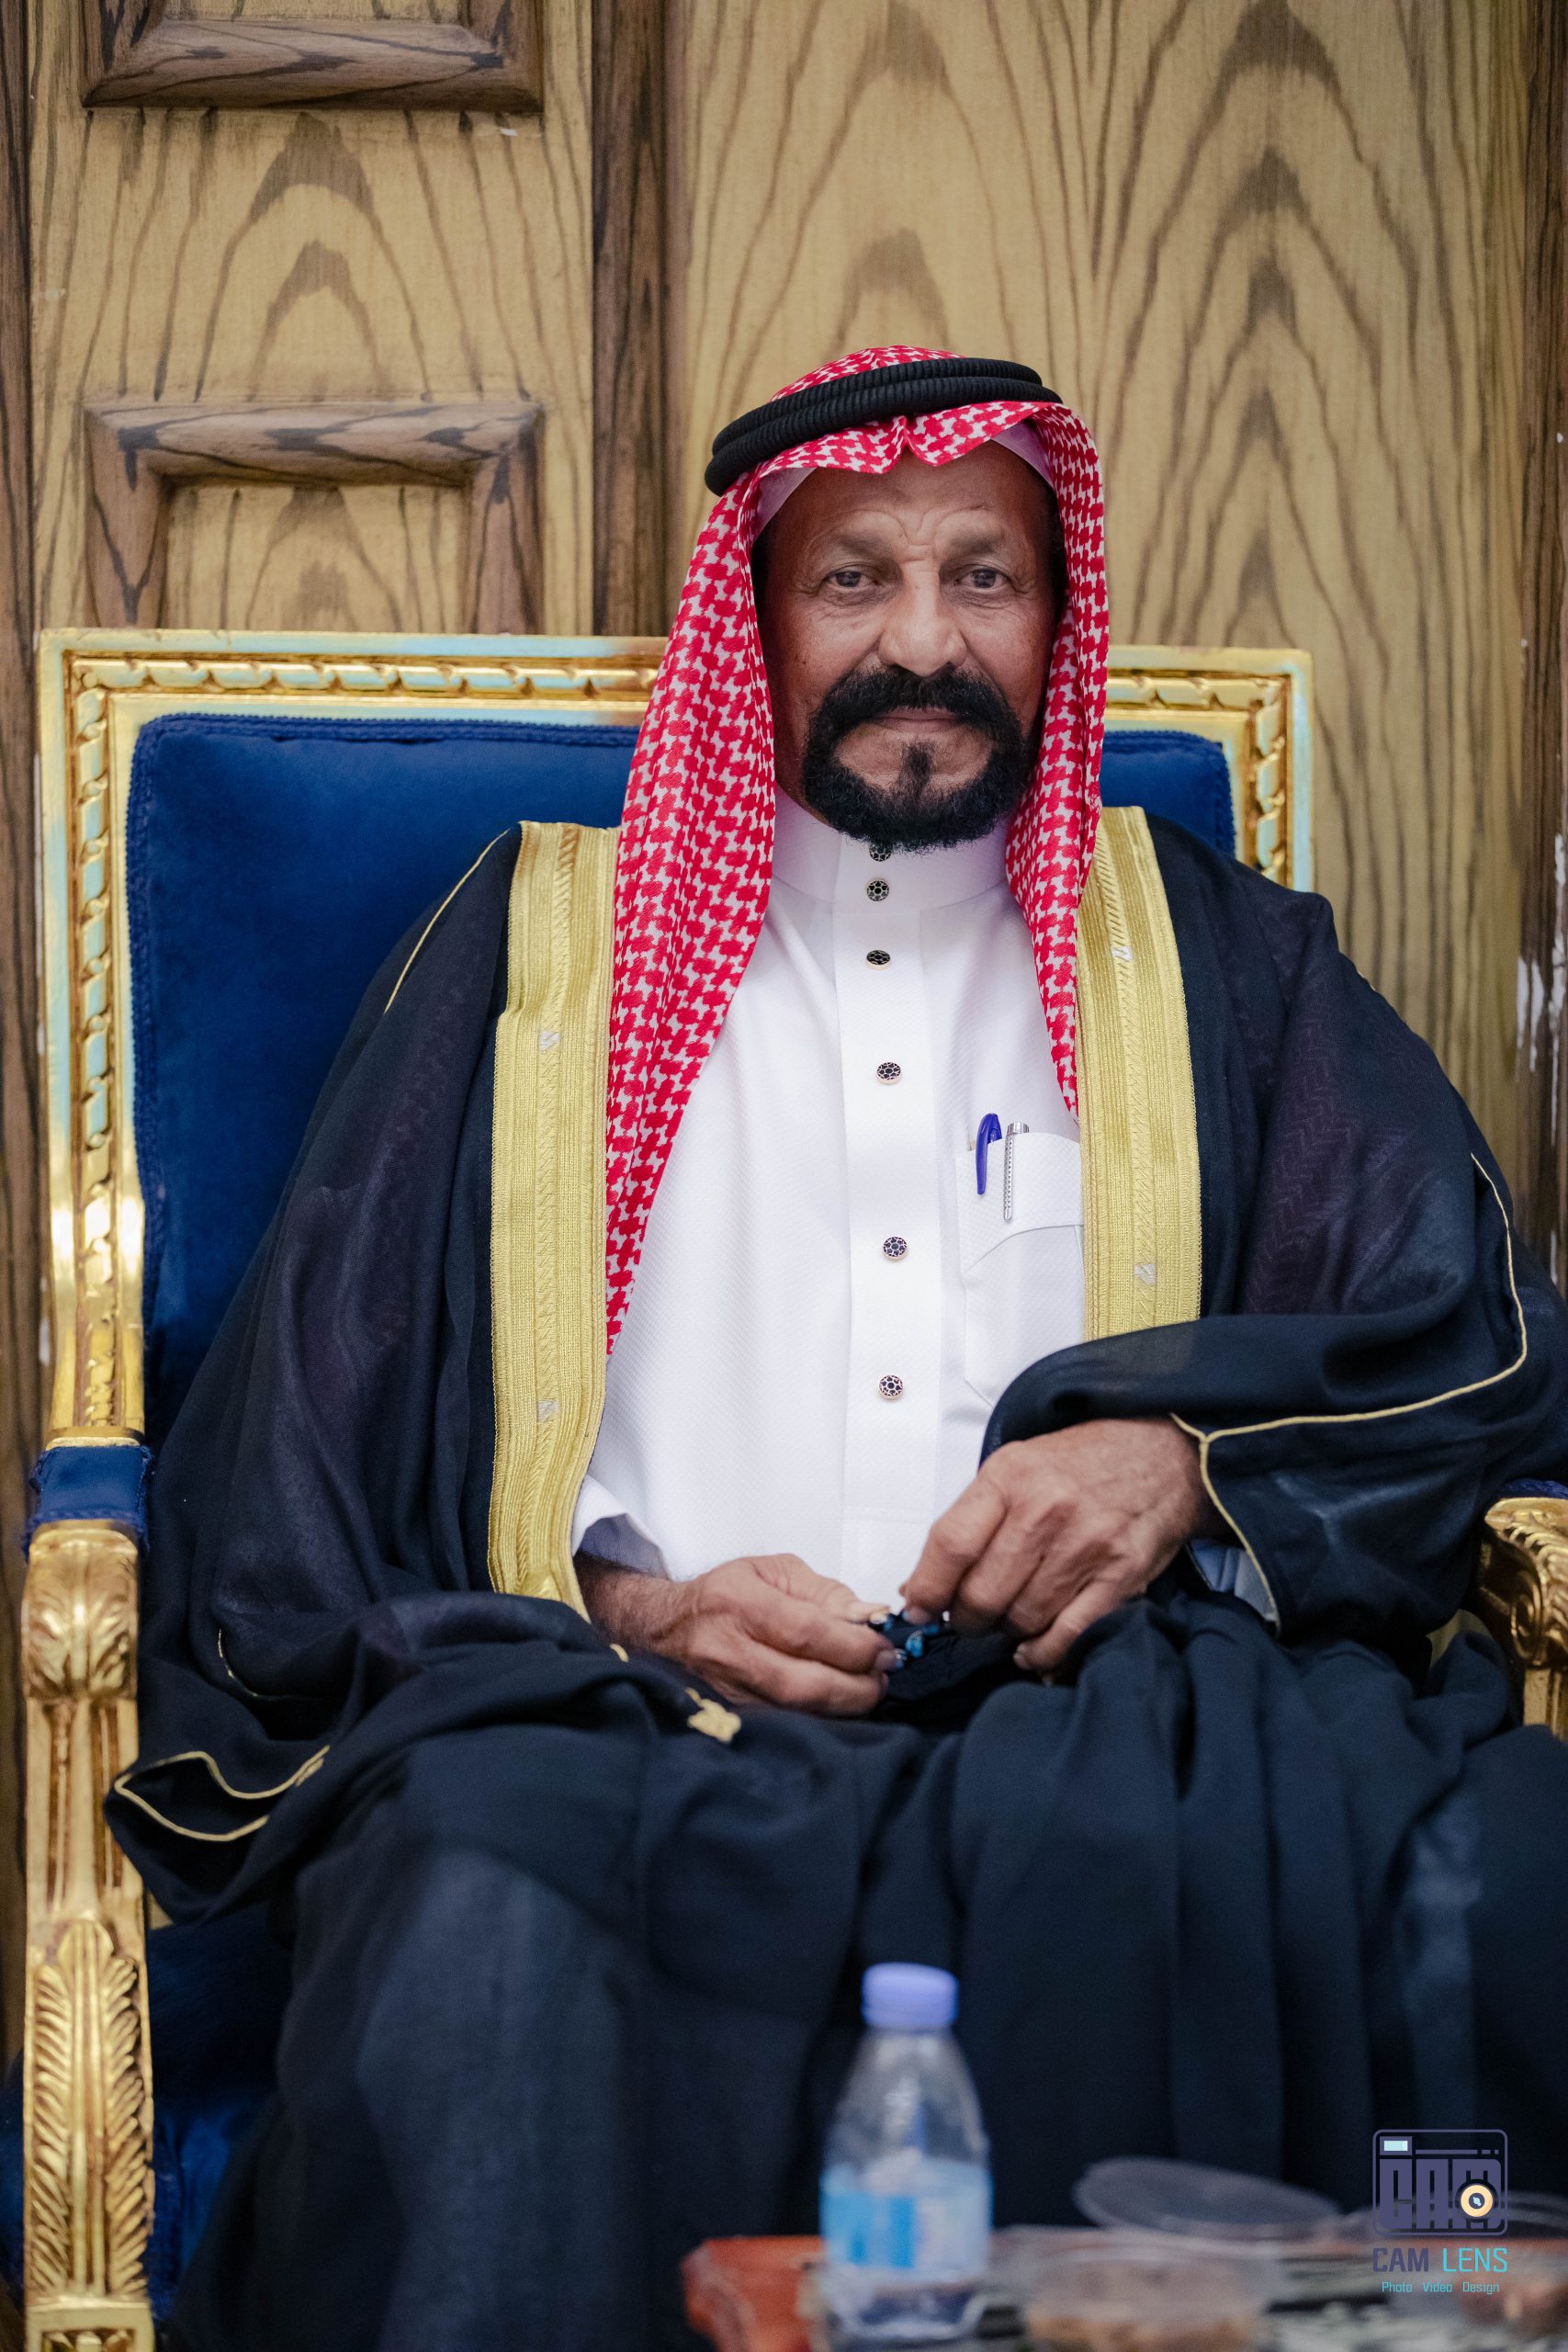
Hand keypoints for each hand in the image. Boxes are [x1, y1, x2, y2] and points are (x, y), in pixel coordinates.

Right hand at [578, 1552, 896, 1715]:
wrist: (665, 1627)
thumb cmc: (726, 1594)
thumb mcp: (775, 1572)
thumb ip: (826, 1594)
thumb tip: (871, 1619)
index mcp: (739, 1602)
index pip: (807, 1632)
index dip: (853, 1647)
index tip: (883, 1649)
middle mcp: (726, 1649)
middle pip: (802, 1683)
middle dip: (855, 1686)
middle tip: (883, 1677)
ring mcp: (724, 1689)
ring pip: (793, 1712)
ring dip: (842, 1707)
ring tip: (867, 1690)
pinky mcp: (728, 1715)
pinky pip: (782, 1725)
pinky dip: (818, 1719)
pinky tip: (838, 1706)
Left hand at [900, 1417, 1220, 1672]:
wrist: (1159, 1454)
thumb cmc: (1079, 1465)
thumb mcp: (1015, 1468)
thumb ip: (970, 1522)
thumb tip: (921, 1588)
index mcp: (1011, 1477)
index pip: (951, 1545)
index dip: (928, 1588)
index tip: (920, 1609)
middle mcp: (1047, 1509)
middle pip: (984, 1593)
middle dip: (967, 1619)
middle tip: (970, 1618)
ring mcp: (1087, 1544)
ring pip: (1022, 1618)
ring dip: (1007, 1632)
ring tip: (1008, 1621)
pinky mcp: (1120, 1575)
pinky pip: (1068, 1633)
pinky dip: (1043, 1652)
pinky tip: (1033, 1647)